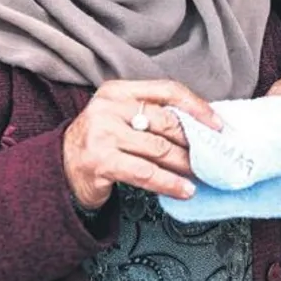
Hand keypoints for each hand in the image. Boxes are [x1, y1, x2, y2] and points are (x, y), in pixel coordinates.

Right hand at [63, 80, 222, 207]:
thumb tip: (201, 125)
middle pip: (165, 121)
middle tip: (211, 156)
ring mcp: (102, 134)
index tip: (218, 124)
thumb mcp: (121, 117)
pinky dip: (170, 183)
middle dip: (193, 142)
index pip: (167, 90)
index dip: (197, 107)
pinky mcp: (100, 162)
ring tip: (200, 174)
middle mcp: (109, 108)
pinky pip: (146, 173)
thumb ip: (152, 114)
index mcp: (118, 90)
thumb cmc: (101, 142)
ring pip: (159, 149)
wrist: (62, 169)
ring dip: (185, 165)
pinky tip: (185, 190)